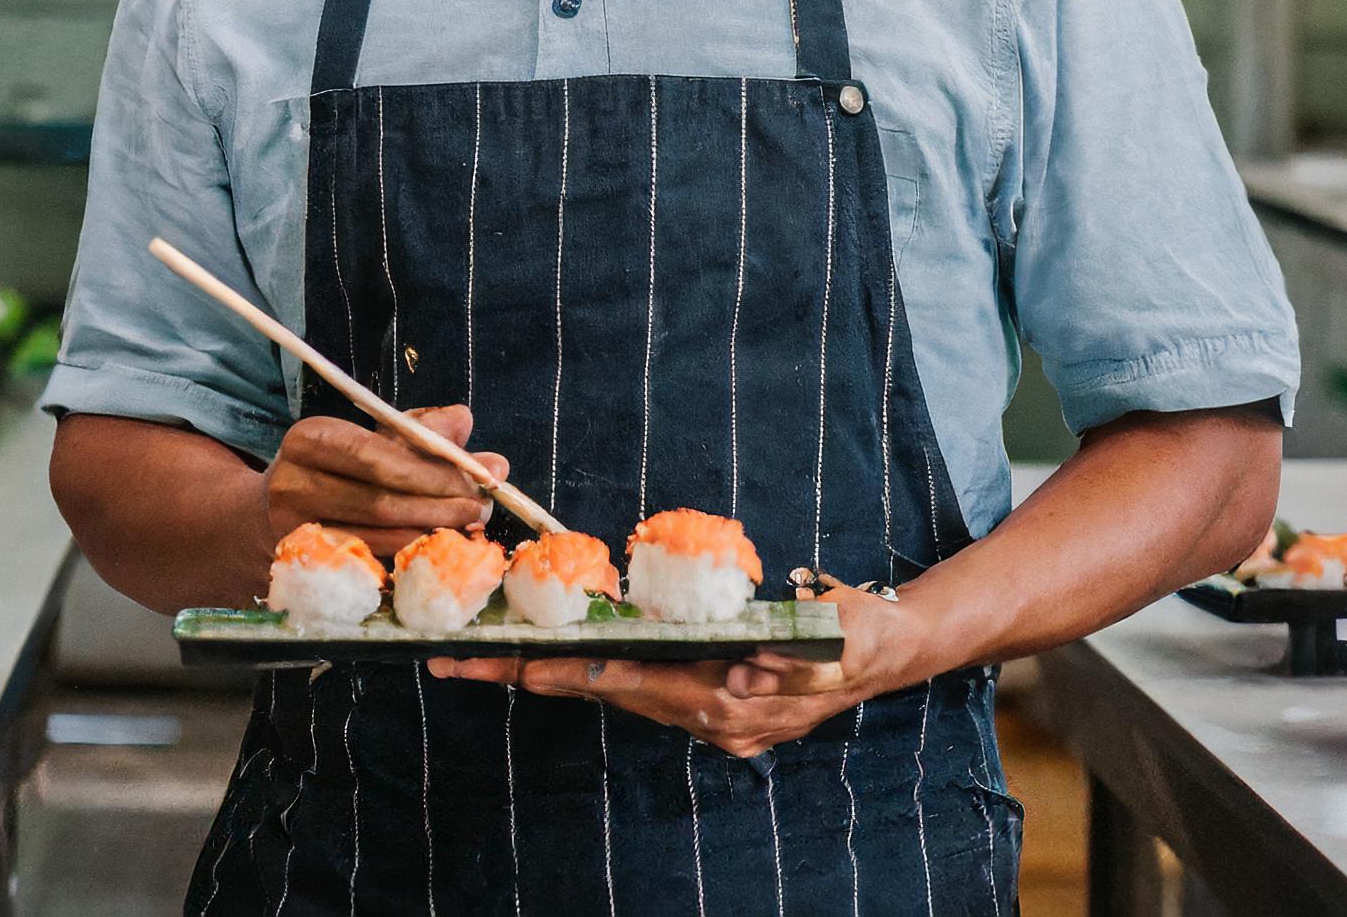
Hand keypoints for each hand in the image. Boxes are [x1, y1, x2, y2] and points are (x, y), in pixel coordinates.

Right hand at [263, 407, 506, 556]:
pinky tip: (435, 548)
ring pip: (375, 536)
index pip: (375, 454)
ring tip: (468, 528)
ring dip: (430, 533)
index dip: (429, 470)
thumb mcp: (373, 436)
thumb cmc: (335, 470)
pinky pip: (366, 562)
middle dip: (439, 505)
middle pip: (378, 499)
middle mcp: (292, 482)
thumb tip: (480, 442)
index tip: (474, 480)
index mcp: (310, 438)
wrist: (261, 519)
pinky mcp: (302, 566)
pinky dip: (406, 555)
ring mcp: (292, 530)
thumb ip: (428, 434)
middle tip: (481, 510)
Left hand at [427, 585, 928, 757]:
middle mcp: (707, 716)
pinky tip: (555, 660)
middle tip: (458, 661)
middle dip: (530, 676)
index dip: (570, 670)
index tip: (515, 665)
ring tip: (484, 661)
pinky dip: (593, 673)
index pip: (633, 683)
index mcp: (731, 702)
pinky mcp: (708, 702)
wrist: (888, 650)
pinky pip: (638, 687)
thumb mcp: (832, 634)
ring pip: (613, 691)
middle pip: (604, 690)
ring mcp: (706, 715)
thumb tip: (737, 674)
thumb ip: (788, 656)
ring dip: (549, 676)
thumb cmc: (857, 630)